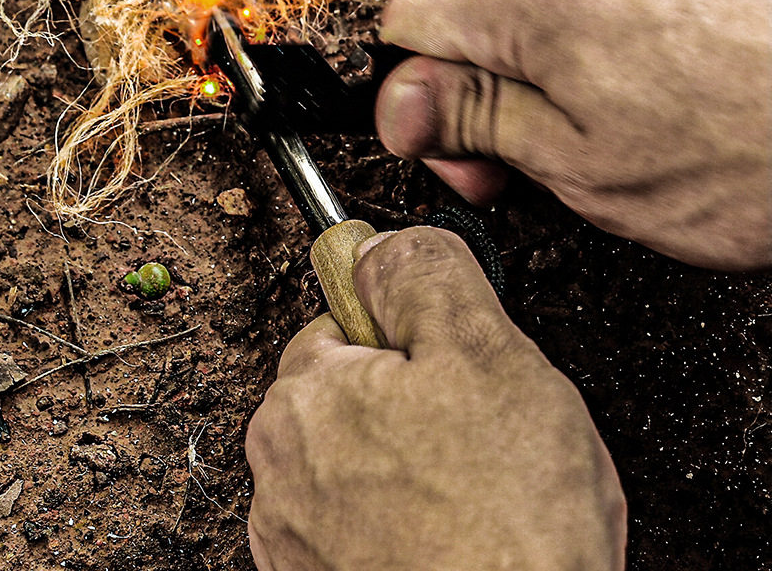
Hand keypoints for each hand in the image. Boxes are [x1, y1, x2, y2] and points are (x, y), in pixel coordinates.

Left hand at [247, 227, 625, 570]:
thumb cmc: (505, 525)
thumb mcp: (482, 349)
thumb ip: (422, 273)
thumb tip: (380, 244)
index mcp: (303, 396)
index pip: (342, 325)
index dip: (409, 341)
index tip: (449, 370)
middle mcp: (280, 471)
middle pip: (352, 398)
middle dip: (411, 407)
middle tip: (478, 441)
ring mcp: (298, 543)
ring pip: (363, 468)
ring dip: (411, 474)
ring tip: (476, 504)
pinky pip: (364, 533)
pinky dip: (404, 533)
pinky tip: (458, 545)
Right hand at [376, 0, 771, 268]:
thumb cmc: (769, 158)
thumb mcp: (590, 169)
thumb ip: (478, 119)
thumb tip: (403, 99)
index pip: (413, 18)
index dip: (416, 84)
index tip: (446, 132)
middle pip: (495, 2)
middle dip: (505, 74)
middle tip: (554, 149)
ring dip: (582, 45)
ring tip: (657, 108)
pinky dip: (649, 13)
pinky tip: (703, 65)